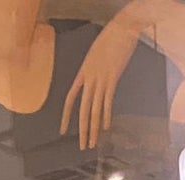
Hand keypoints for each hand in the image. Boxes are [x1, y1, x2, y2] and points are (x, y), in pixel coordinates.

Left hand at [61, 20, 139, 149]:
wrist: (122, 28)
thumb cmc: (111, 39)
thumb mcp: (96, 55)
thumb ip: (94, 71)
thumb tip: (96, 82)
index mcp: (83, 73)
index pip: (70, 99)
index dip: (65, 117)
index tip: (62, 131)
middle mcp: (89, 78)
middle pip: (82, 110)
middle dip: (82, 130)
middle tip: (83, 146)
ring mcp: (100, 79)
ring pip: (94, 109)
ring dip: (94, 128)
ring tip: (93, 143)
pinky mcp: (112, 78)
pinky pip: (108, 101)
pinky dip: (107, 114)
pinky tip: (106, 127)